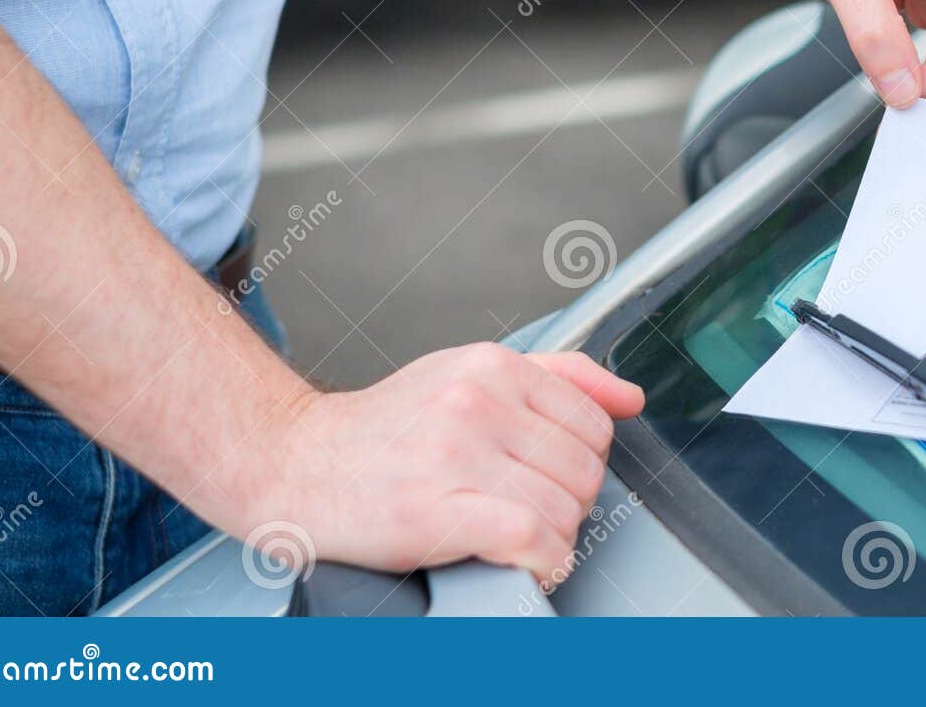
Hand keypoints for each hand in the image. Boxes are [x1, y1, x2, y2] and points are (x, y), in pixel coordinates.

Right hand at [261, 344, 643, 585]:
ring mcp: (457, 453)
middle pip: (585, 470)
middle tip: (525, 508)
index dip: (580, 461)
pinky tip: (520, 560)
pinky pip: (533, 537)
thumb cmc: (383, 430)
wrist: (296, 463)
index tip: (548, 476)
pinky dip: (541, 561)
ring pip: (564, 509)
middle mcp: (477, 401)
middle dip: (567, 502)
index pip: (594, 422)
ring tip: (513, 534)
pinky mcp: (438, 508)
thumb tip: (629, 396)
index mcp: (492, 365)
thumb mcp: (469, 375)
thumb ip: (559, 378)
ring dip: (550, 538)